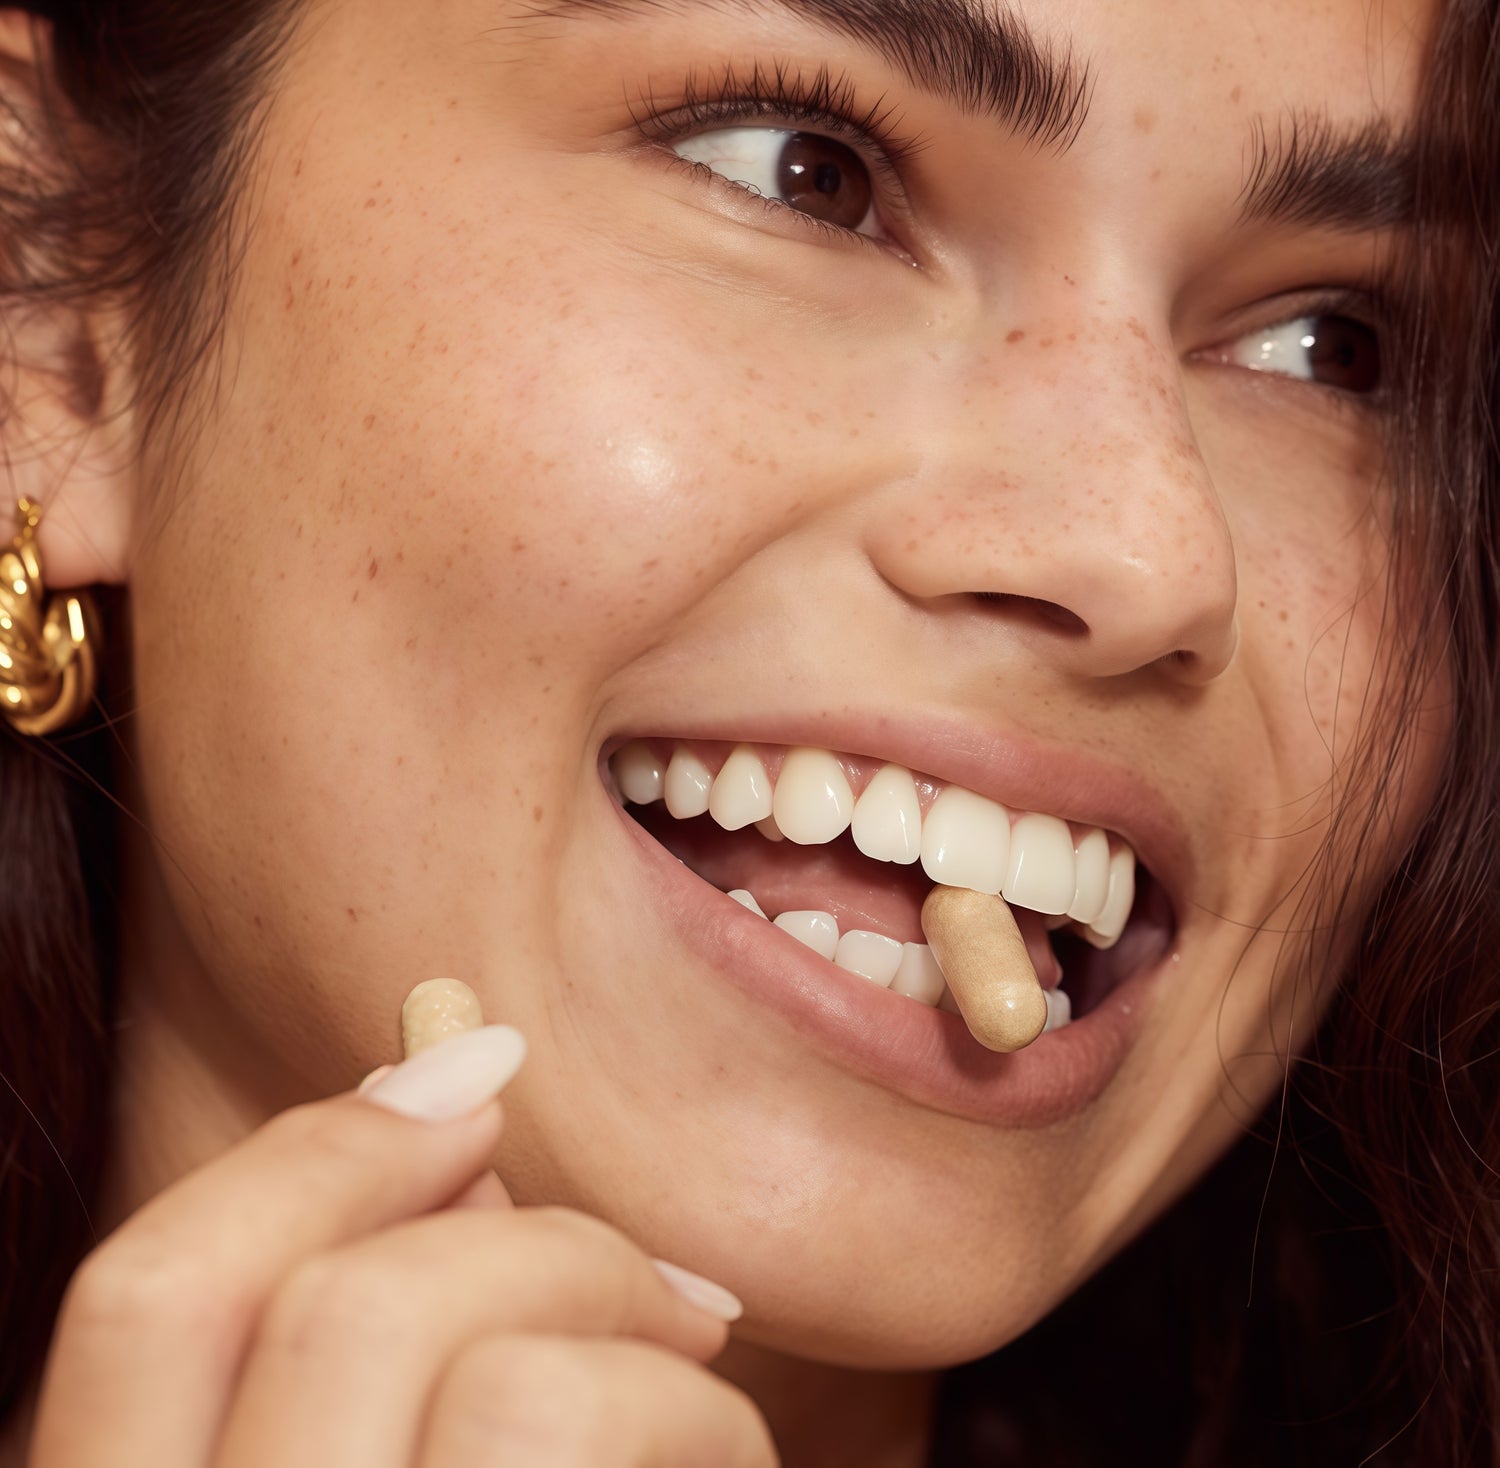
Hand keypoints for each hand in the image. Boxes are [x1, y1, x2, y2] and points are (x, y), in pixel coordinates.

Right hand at [29, 1021, 776, 1466]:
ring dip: (629, 1324)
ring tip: (698, 1366)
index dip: (316, 1149)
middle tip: (662, 1274)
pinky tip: (722, 1452)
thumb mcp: (369, 1452)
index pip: (147, 1288)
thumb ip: (377, 1324)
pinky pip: (582, 1434)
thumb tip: (455, 1130)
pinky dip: (699, 1418)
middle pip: (339, 1309)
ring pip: (496, 1378)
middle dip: (532, 1237)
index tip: (474, 1065)